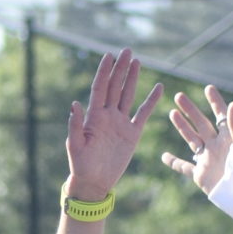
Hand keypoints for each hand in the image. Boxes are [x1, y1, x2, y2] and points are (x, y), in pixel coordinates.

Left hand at [65, 48, 163, 202]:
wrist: (94, 182)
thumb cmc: (81, 166)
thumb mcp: (75, 146)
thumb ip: (75, 125)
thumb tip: (74, 103)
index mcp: (94, 116)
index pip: (100, 88)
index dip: (104, 71)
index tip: (109, 55)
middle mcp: (107, 116)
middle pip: (115, 86)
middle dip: (120, 68)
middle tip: (127, 50)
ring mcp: (120, 123)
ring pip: (127, 95)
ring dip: (132, 79)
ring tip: (136, 61)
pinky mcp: (132, 134)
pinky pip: (143, 114)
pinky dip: (151, 101)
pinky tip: (158, 87)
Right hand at [162, 84, 232, 196]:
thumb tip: (232, 104)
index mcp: (229, 138)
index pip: (220, 116)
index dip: (215, 102)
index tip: (208, 88)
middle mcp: (217, 146)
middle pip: (201, 124)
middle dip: (190, 110)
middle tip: (179, 96)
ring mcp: (207, 159)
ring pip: (191, 139)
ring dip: (182, 126)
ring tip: (172, 112)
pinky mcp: (200, 175)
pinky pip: (184, 167)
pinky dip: (173, 162)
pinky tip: (164, 156)